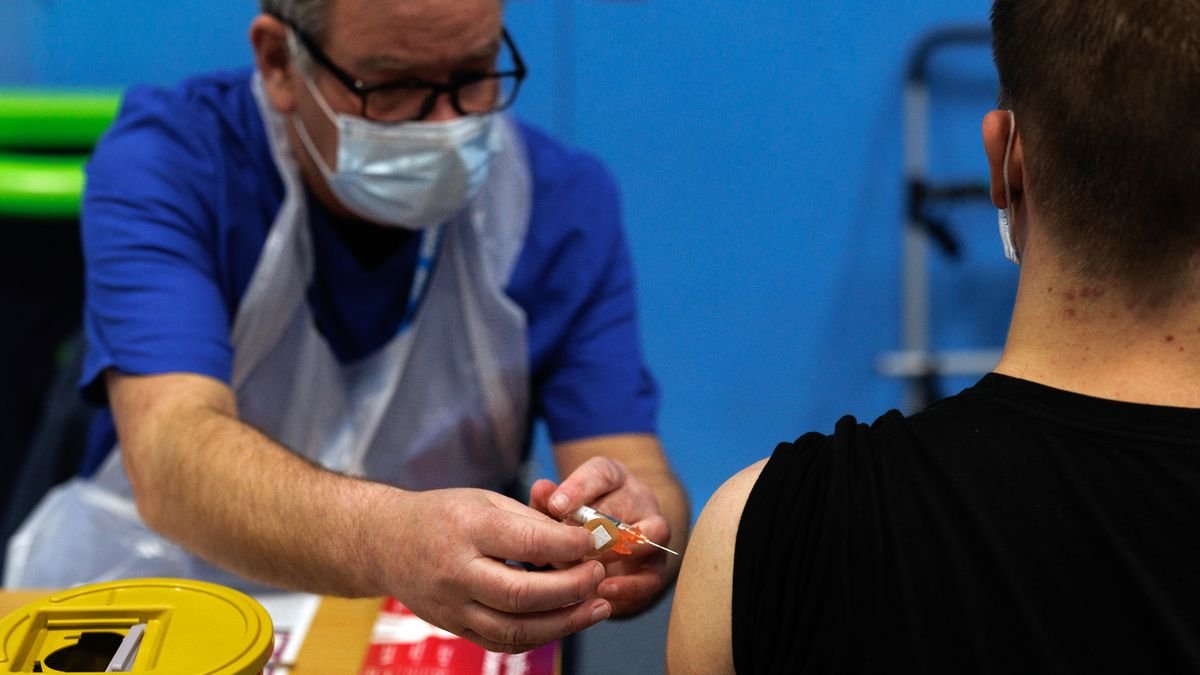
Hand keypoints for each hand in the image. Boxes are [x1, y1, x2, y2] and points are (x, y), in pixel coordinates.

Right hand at [377, 487, 611, 652]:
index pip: (526, 543)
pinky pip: (502, 642)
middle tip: (599, 575)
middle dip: (572, 588)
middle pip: (522, 594)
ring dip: (565, 622)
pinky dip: (539, 635)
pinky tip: (565, 621)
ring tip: (599, 607)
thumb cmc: (444, 515)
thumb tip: (581, 540)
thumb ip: (531, 521)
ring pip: (514, 628)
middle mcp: (456, 572)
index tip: (593, 542)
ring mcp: (452, 606)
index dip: (568, 546)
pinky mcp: (454, 627)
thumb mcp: (485, 501)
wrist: (386, 544)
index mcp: (466, 529)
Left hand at [529, 456, 671, 616]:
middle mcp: (638, 499)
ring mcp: (652, 532)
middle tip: (569, 544)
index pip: (601, 473)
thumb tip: (542, 490)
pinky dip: (630, 585)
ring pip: (653, 534)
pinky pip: (652, 577)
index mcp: (611, 478)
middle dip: (596, 526)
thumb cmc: (572, 526)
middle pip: (626, 503)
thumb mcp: (555, 513)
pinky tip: (603, 589)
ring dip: (620, 550)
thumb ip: (546, 502)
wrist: (597, 554)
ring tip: (590, 564)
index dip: (579, 488)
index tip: (555, 506)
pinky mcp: (655, 567)